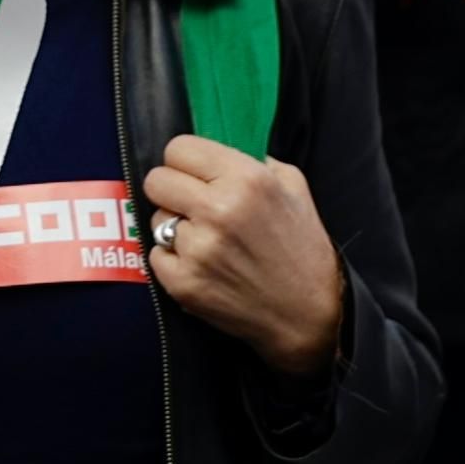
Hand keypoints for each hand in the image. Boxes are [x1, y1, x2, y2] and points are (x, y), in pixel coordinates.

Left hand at [140, 135, 345, 375]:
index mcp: (246, 180)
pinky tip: (203, 265)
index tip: (194, 174)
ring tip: (207, 240)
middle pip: (156, 180)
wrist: (308, 315)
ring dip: (175, 226)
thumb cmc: (303, 249)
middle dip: (172, 190)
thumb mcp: (293, 186)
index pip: (178, 148)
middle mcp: (218, 210)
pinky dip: (173, 260)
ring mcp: (197, 249)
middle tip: (192, 205)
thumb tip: (215, 152)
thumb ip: (254, 160)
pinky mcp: (183, 283)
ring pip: (156, 219)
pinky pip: (155, 255)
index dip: (185, 161)